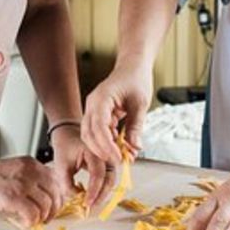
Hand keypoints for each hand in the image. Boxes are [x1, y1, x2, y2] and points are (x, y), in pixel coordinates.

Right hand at [0, 156, 62, 227]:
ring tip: (31, 221)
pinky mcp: (11, 196)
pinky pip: (32, 214)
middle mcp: (30, 171)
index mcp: (32, 165)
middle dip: (53, 211)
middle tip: (44, 219)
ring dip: (41, 218)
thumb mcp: (15, 173)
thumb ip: (31, 181)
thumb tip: (47, 201)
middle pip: (55, 194)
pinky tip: (23, 222)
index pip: (58, 182)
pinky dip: (31, 222)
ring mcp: (21, 183)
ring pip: (46, 206)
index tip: (52, 208)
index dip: (58, 198)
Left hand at [48, 123, 106, 205]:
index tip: (86, 203)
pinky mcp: (107, 165)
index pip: (98, 174)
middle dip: (101, 196)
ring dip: (102, 194)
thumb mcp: (61, 163)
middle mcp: (104, 155)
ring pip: (110, 181)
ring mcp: (108, 160)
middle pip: (109, 179)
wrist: (69, 134)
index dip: (93, 191)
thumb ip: (67, 182)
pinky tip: (93, 197)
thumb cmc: (65, 146)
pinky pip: (108, 179)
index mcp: (93, 150)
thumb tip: (76, 198)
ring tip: (91, 204)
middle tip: (90, 207)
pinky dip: (102, 190)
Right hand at [81, 65, 150, 196]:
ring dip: (103, 148)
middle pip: (89, 134)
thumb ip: (136, 126)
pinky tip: (120, 148)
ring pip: (90, 135)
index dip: (107, 145)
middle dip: (102, 151)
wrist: (133, 67)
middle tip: (119, 161)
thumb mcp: (140, 104)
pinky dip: (107, 142)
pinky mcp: (98, 115)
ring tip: (121, 156)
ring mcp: (93, 110)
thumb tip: (134, 148)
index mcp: (101, 99)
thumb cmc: (136, 79)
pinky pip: (98, 132)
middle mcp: (93, 105)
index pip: (99, 127)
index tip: (118, 157)